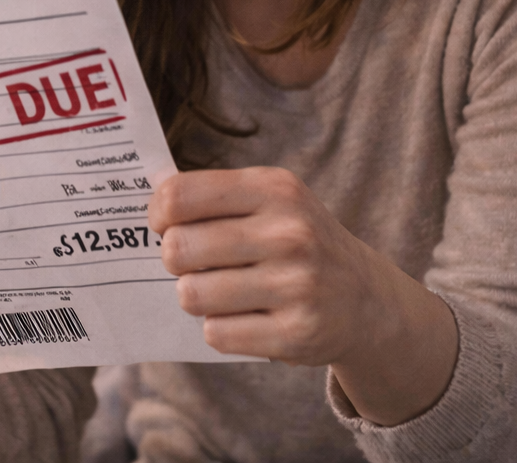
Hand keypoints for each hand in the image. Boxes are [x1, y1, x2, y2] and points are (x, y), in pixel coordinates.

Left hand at [148, 166, 455, 425]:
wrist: (365, 299)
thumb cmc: (297, 242)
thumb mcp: (270, 199)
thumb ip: (211, 192)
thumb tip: (150, 182)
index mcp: (275, 189)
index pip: (179, 195)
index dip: (158, 214)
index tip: (164, 225)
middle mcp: (289, 234)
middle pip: (178, 249)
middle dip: (175, 260)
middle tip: (194, 264)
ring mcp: (296, 286)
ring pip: (191, 295)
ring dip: (196, 297)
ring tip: (221, 291)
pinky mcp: (295, 333)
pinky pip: (216, 332)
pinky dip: (220, 328)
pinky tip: (246, 317)